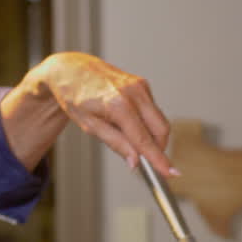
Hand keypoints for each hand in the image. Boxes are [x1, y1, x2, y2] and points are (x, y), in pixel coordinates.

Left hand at [0, 52, 174, 175]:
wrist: (71, 69)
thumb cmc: (75, 96)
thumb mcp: (89, 125)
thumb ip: (116, 143)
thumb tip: (135, 161)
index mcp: (117, 104)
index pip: (143, 139)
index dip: (157, 158)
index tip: (170, 172)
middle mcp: (133, 93)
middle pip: (161, 129)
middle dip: (157, 147)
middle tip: (144, 159)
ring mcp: (140, 86)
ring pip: (159, 121)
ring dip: (151, 134)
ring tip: (126, 133)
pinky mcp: (143, 84)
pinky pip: (153, 111)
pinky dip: (146, 122)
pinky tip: (127, 119)